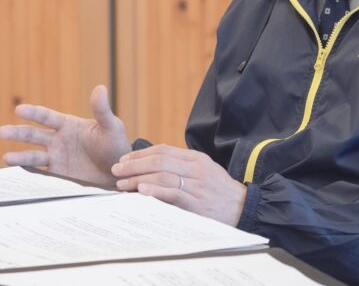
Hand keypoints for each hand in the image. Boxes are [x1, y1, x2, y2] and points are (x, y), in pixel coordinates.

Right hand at [0, 85, 130, 185]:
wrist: (119, 172)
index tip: (19, 109)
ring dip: (19, 157)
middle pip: (34, 135)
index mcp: (68, 125)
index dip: (33, 113)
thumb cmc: (116, 145)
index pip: (47, 117)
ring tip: (5, 158)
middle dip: (18, 133)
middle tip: (1, 132)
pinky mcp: (57, 175)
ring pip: (33, 156)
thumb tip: (100, 88)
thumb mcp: (111, 127)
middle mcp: (58, 140)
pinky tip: (15, 174)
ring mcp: (56, 158)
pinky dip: (27, 174)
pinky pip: (39, 174)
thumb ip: (102, 110)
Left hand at [111, 144, 247, 225]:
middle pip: (159, 161)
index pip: (163, 150)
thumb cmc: (219, 191)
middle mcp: (195, 169)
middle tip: (116, 170)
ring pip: (163, 176)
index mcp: (195, 158)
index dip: (140, 154)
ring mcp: (196, 186)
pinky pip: (173, 194)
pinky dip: (156, 191)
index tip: (124, 159)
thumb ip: (181, 166)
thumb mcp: (203, 171)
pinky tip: (142, 191)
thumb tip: (152, 165)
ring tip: (122, 184)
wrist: (242, 207)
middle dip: (134, 165)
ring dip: (138, 179)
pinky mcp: (196, 203)